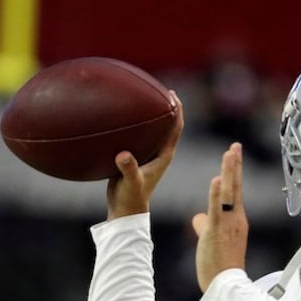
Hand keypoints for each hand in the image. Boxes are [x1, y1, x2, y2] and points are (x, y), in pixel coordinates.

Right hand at [106, 90, 183, 220]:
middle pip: (168, 125)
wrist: (125, 211)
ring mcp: (148, 156)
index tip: (173, 94)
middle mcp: (159, 153)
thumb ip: (129, 168)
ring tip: (144, 98)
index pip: (176, 128)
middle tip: (160, 89)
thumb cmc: (131, 199)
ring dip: (152, 116)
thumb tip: (123, 154)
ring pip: (154, 131)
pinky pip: (139, 138)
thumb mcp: (131, 182)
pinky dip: (135, 127)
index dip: (177, 110)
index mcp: (164, 156)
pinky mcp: (136, 159)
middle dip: (166, 107)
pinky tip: (123, 118)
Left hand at [192, 143, 247, 291]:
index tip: (234, 156)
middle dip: (235, 165)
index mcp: (236, 220)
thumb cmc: (220, 267)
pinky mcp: (217, 231)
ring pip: (229, 193)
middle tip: (235, 146)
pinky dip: (217, 193)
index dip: (234, 173)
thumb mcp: (211, 241)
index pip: (234, 191)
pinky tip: (217, 178)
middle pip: (235, 187)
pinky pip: (218, 208)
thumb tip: (197, 217)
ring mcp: (228, 223)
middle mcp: (235, 218)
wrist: (227, 285)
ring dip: (229, 172)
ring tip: (230, 153)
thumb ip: (204, 226)